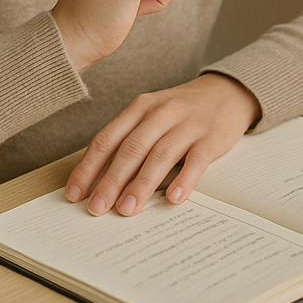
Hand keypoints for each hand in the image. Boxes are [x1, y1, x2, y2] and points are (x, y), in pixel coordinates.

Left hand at [65, 73, 261, 215]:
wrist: (226, 93)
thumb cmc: (181, 112)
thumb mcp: (151, 116)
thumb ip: (129, 141)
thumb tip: (99, 183)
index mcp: (139, 108)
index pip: (106, 139)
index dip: (88, 167)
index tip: (75, 194)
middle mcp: (161, 113)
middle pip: (131, 149)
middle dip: (111, 181)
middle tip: (97, 208)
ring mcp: (187, 124)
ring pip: (160, 155)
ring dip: (142, 184)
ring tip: (128, 209)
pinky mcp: (211, 137)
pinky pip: (196, 160)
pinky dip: (184, 180)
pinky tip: (173, 198)